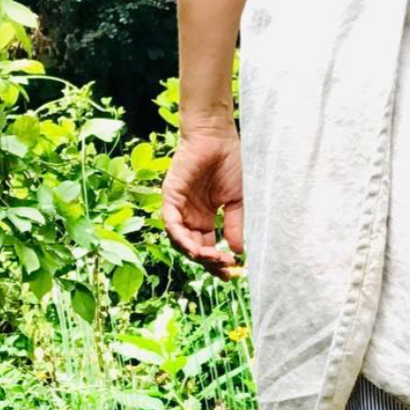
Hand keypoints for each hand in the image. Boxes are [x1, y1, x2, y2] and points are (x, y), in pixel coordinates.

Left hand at [161, 123, 244, 279]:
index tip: (231, 272)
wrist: (217, 137)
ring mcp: (179, 207)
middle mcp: (190, 216)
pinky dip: (181, 239)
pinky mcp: (171, 197)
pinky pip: (171, 224)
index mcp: (205, 218)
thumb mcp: (237, 201)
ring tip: (214, 259)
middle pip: (194, 249)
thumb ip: (235, 226)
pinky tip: (195, 249)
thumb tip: (238, 252)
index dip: (217, 262)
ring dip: (197, 254)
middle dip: (209, 262)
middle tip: (225, 268)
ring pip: (181, 241)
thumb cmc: (230, 163)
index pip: (207, 247)